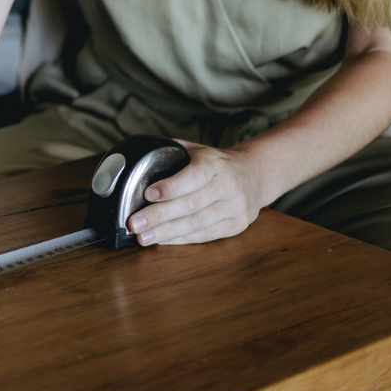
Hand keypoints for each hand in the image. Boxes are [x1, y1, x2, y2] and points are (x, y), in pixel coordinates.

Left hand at [128, 140, 266, 244]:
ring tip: (144, 236)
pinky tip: (163, 240)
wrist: (255, 175)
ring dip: (167, 232)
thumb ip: (173, 153)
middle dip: (159, 216)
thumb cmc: (218, 164)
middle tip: (135, 223)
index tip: (148, 194)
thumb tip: (139, 160)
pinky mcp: (237, 225)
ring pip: (197, 223)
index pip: (194, 175)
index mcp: (215, 163)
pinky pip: (205, 235)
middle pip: (191, 204)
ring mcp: (235, 207)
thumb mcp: (199, 151)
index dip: (171, 186)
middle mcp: (228, 185)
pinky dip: (181, 239)